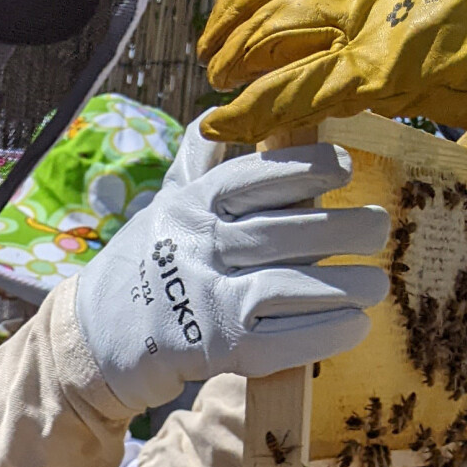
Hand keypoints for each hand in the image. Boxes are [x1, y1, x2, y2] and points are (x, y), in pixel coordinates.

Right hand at [72, 146, 388, 412]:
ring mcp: (203, 301)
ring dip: (344, 287)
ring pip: (290, 286)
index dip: (306, 168)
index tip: (344, 167)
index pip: (255, 176)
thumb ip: (197, 168)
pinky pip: (280, 342)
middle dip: (343, 229)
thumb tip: (219, 116)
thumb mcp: (162, 210)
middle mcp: (197, 248)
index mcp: (190, 207)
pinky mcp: (211, 351)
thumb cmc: (140, 270)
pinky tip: (352, 326)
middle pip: (285, 232)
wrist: (88, 343)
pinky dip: (322, 334)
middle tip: (378, 229)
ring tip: (376, 285)